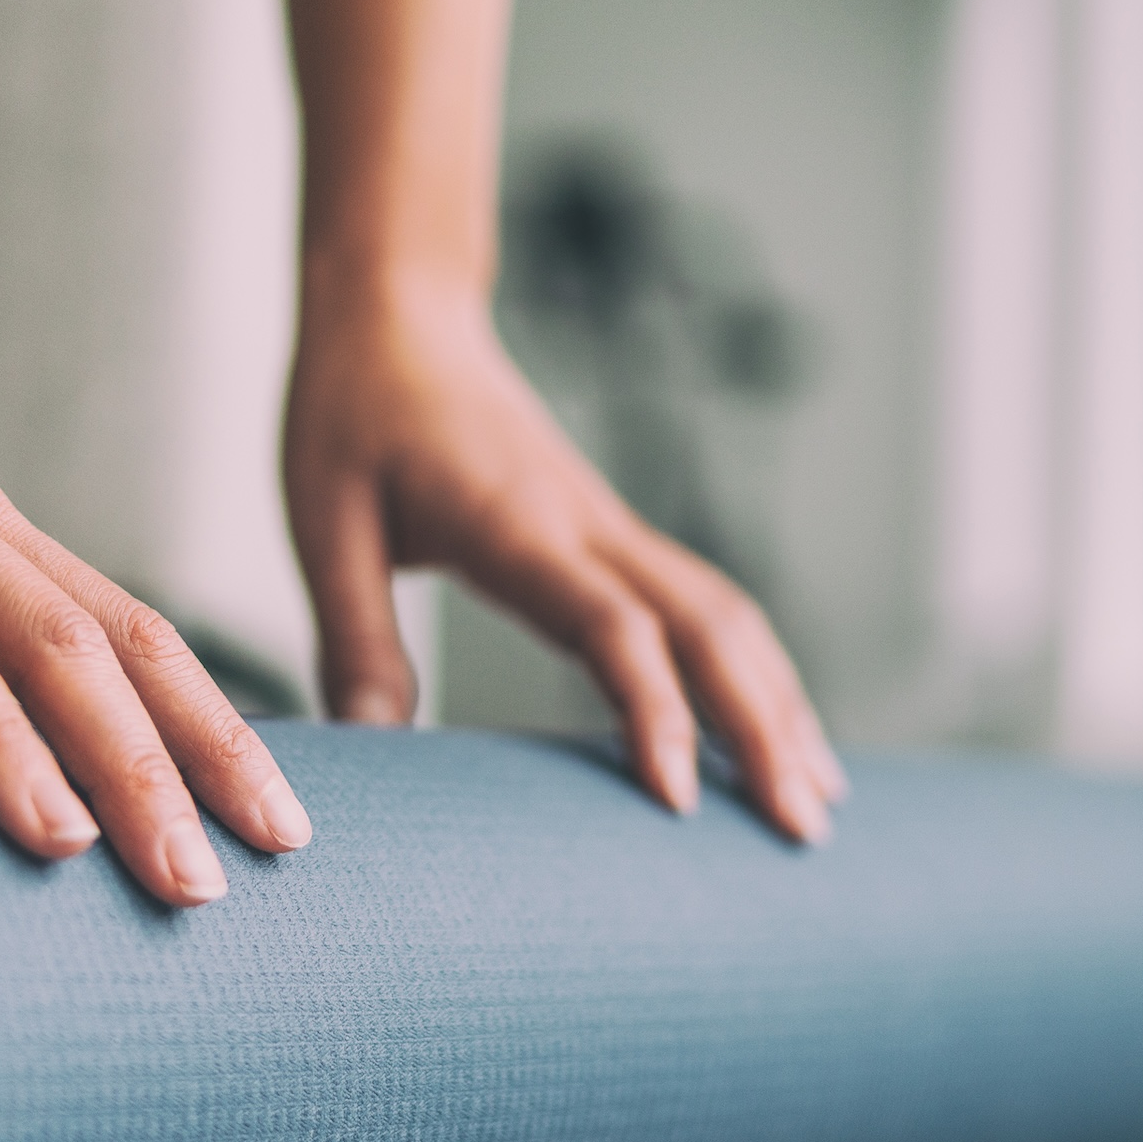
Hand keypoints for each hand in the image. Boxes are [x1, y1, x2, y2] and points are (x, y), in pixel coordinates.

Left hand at [282, 269, 848, 839]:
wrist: (398, 310)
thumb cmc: (355, 411)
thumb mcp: (324, 523)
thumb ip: (354, 637)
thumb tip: (368, 746)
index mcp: (517, 525)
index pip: (612, 626)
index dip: (652, 711)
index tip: (677, 801)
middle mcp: (588, 524)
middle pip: (707, 627)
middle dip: (762, 729)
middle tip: (800, 831)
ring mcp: (612, 525)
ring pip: (727, 614)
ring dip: (779, 704)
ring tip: (817, 801)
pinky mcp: (614, 532)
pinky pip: (706, 604)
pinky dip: (756, 670)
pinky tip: (777, 730)